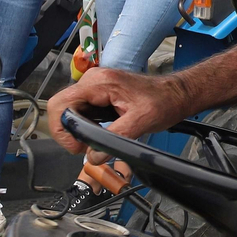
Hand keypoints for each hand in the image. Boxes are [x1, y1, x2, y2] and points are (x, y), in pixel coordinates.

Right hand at [48, 68, 191, 163]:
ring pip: (71, 112)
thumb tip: (93, 156)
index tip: (77, 146)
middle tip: (85, 148)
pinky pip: (82, 112)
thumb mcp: (141, 121)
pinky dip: (85, 126)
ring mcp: (95, 87)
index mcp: (99, 83)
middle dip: (69, 132)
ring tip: (94, 143)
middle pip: (62, 108)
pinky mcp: (99, 95)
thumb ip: (115, 138)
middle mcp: (93, 81)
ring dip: (77, 130)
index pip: (61, 104)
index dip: (62, 129)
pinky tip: (98, 135)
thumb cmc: (164, 100)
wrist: (176, 94)